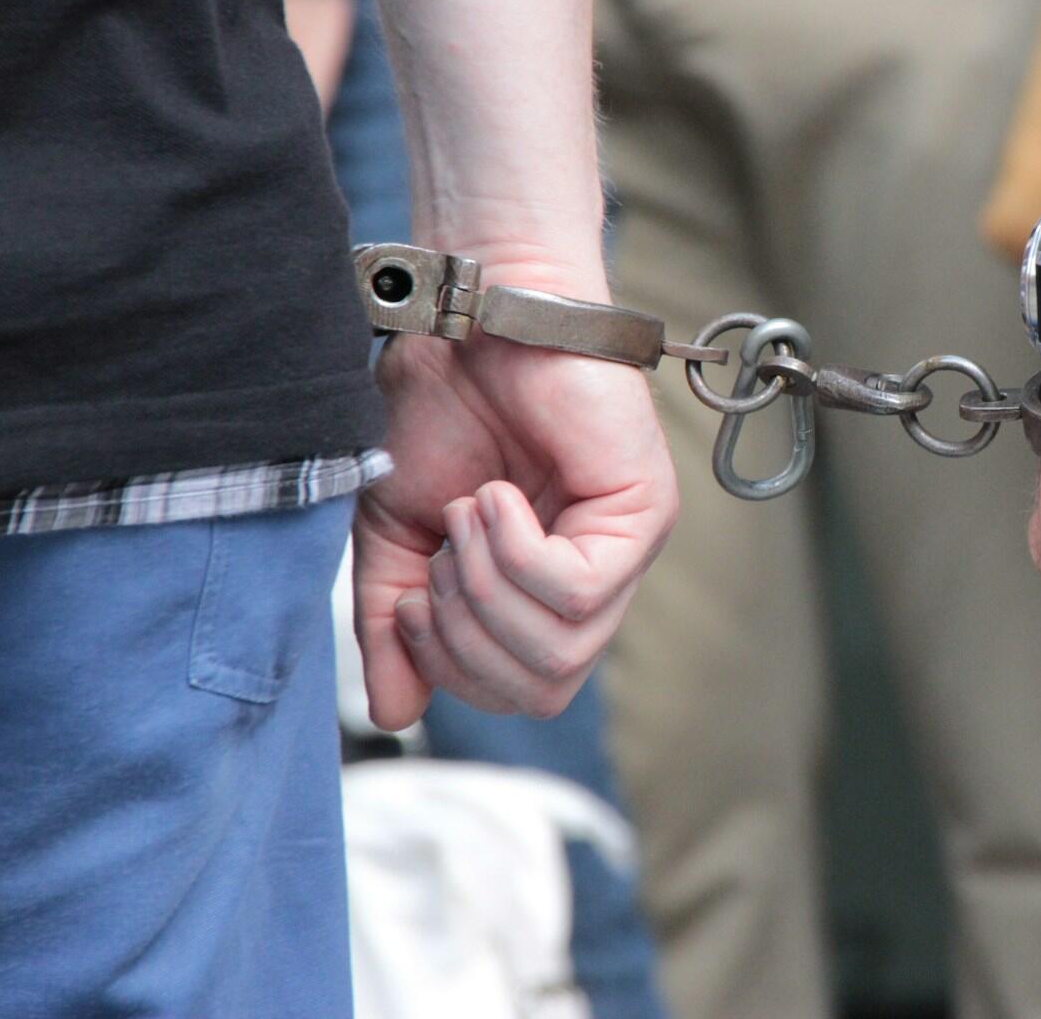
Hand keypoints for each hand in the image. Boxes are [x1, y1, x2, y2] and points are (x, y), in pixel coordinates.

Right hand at [352, 263, 678, 729]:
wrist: (467, 323)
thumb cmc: (440, 412)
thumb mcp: (397, 536)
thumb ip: (394, 626)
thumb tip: (396, 717)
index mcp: (548, 593)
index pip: (520, 695)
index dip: (451, 663)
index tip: (413, 593)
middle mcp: (599, 581)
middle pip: (543, 690)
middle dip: (465, 637)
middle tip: (444, 556)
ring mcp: (629, 549)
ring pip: (562, 651)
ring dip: (486, 588)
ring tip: (469, 513)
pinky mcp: (646, 513)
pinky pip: (577, 592)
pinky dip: (514, 551)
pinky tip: (496, 496)